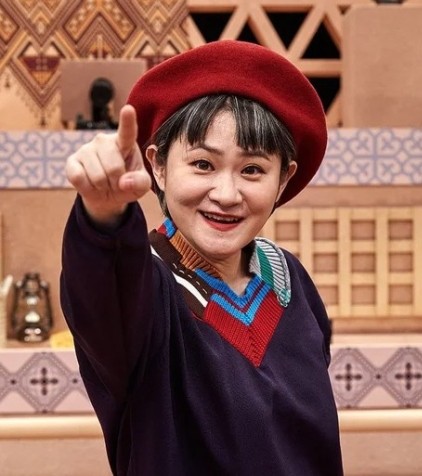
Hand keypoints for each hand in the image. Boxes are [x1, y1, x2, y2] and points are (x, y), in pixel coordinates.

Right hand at [66, 105, 151, 226]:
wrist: (108, 196)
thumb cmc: (127, 183)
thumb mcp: (141, 185)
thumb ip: (140, 182)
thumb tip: (123, 182)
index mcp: (125, 143)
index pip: (127, 131)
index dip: (127, 121)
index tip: (128, 109)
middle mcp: (104, 141)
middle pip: (114, 167)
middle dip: (117, 182)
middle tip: (116, 183)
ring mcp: (86, 149)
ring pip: (97, 176)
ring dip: (103, 187)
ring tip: (104, 184)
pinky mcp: (71, 161)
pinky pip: (79, 178)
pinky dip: (88, 189)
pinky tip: (90, 185)